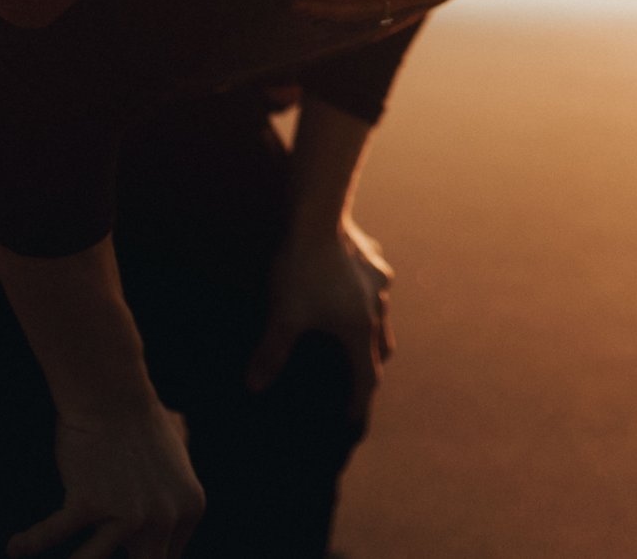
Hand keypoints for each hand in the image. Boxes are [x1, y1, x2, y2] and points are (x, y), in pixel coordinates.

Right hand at [6, 400, 204, 558]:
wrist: (110, 393)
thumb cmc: (138, 415)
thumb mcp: (177, 443)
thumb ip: (180, 463)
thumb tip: (179, 446)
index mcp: (188, 508)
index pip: (170, 556)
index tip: (127, 556)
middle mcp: (164, 518)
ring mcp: (129, 514)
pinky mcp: (89, 503)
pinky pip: (53, 533)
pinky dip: (30, 541)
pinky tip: (15, 546)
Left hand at [246, 221, 394, 420]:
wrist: (320, 215)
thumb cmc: (303, 269)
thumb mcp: (284, 314)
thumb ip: (271, 352)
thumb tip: (254, 386)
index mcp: (360, 329)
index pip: (366, 377)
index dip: (358, 401)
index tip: (353, 420)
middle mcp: (378, 308)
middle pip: (382, 349)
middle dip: (370, 366)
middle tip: (356, 378)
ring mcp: (379, 281)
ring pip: (381, 315)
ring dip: (370, 329)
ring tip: (351, 332)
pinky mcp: (373, 258)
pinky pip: (373, 284)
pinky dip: (364, 295)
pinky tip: (347, 286)